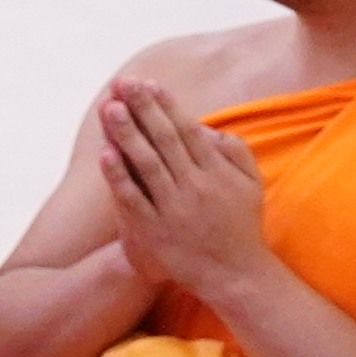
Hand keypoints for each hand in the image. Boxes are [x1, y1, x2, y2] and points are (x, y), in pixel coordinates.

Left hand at [92, 80, 275, 300]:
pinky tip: (105, 152)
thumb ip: (236, 153)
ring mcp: (173, 208)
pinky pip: (133, 197)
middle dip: (143, 108)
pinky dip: (119, 175)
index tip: (150, 83)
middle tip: (124, 83)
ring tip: (111, 107)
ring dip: (127, 133)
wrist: (233, 274)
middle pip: (164, 140)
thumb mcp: (250, 186)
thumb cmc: (240, 226)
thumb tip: (208, 128)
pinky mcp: (153, 229)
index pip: (187, 130)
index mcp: (216, 172)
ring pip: (146, 163)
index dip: (166, 106)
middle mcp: (194, 186)